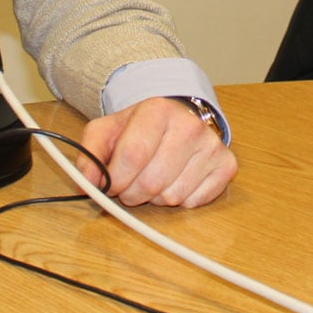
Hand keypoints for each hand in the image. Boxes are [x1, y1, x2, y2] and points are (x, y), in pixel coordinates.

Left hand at [75, 97, 237, 207]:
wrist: (177, 118)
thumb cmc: (139, 129)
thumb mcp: (107, 131)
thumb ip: (88, 154)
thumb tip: (85, 183)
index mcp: (157, 110)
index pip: (132, 155)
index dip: (115, 179)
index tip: (110, 184)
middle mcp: (189, 125)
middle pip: (151, 182)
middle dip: (132, 192)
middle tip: (130, 183)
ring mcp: (211, 145)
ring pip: (171, 196)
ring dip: (156, 197)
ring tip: (155, 177)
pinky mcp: (226, 165)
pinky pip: (194, 202)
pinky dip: (180, 200)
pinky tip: (176, 180)